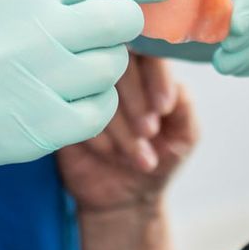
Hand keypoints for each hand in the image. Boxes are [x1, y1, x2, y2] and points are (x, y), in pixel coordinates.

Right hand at [0, 0, 174, 186]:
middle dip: (126, 25)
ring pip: (113, 68)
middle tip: (113, 32)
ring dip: (104, 67)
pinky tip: (69, 98)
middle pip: (119, 22)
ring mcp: (40, 82)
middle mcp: (34, 33)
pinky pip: (100, 110)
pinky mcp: (43, 126)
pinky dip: (94, 104)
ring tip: (70, 69)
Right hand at [56, 61, 199, 213]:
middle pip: (119, 63)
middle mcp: (115, 74)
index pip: (149, 51)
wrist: (125, 198)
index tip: (164, 108)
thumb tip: (172, 85)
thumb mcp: (184, 135)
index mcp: (147, 70)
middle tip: (149, 132)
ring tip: (138, 155)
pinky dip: (94, 131)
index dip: (157, 76)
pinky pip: (72, 109)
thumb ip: (184, 104)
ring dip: (119, 123)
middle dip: (137, 100)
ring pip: (96, 87)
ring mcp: (86, 91)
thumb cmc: (161, 158)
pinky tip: (108, 152)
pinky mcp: (64, 111)